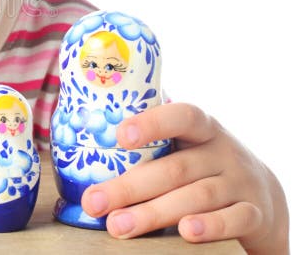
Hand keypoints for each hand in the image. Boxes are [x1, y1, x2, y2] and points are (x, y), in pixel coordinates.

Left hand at [80, 102, 288, 253]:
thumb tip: (87, 121)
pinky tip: (185, 232)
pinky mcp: (254, 213)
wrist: (261, 197)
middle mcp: (223, 151)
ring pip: (197, 196)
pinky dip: (210, 226)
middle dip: (130, 187)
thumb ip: (151, 133)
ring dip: (155, 212)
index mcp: (202, 128)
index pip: (181, 116)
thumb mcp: (185, 144)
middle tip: (95, 202)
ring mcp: (241, 183)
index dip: (152, 122)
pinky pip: (234, 219)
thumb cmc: (203, 164)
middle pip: (175, 168)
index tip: (120, 136)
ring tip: (119, 225)